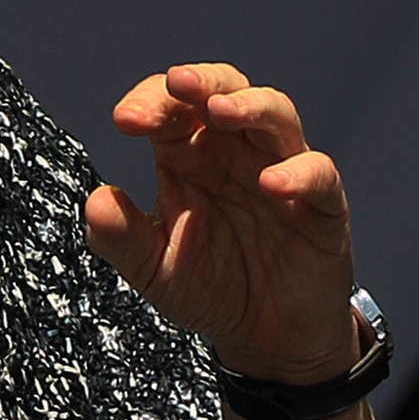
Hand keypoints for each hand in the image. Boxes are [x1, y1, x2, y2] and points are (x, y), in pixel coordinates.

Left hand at [85, 62, 359, 382]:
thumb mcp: (153, 268)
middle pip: (225, 89)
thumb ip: (121, 237)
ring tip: (221, 111)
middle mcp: (235, 153)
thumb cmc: (208, 288)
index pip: (171, 108)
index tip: (125, 120)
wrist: (266, 339)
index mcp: (189, 156)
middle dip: (202, 80)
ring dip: (250, 105)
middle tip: (178, 83)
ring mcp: (282, 172)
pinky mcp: (322, 205)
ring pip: (276, 114)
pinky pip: (318, 174)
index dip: (150, 101)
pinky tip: (271, 184)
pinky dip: (297, 172)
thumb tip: (95, 201)